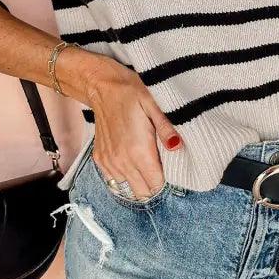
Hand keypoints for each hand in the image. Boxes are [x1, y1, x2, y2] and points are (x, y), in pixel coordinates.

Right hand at [84, 56, 182, 199]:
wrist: (102, 86)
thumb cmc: (131, 93)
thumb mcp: (154, 105)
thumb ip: (166, 129)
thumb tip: (177, 147)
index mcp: (138, 151)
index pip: (156, 185)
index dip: (167, 180)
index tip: (171, 167)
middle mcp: (121, 161)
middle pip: (143, 192)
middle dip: (155, 184)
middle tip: (161, 165)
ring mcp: (109, 162)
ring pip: (129, 189)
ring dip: (140, 181)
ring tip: (147, 161)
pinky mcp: (100, 159)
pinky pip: (116, 180)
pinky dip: (126, 176)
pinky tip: (132, 159)